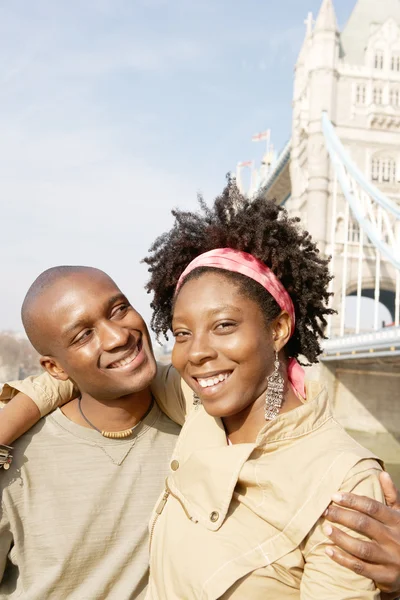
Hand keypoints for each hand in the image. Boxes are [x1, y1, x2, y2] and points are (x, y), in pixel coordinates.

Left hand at [324, 472, 399, 595]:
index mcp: (396, 521)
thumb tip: (383, 473)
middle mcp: (394, 539)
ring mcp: (389, 558)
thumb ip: (392, 496)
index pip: (372, 507)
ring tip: (325, 529)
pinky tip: (328, 550)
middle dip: (342, 516)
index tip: (334, 495)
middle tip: (324, 511)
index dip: (352, 500)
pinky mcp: (385, 576)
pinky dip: (342, 559)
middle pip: (364, 525)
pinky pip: (360, 567)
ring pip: (361, 547)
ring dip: (341, 538)